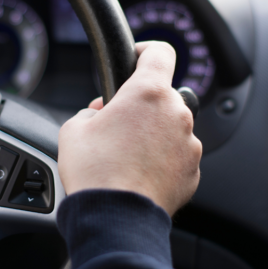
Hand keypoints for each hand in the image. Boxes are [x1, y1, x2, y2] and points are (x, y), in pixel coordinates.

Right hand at [58, 41, 201, 215]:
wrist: (115, 218)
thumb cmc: (95, 171)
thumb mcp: (74, 128)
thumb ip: (91, 111)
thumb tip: (100, 113)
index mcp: (147, 93)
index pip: (159, 52)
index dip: (145, 50)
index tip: (136, 58)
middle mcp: (176, 114)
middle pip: (161, 95)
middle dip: (140, 103)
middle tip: (118, 122)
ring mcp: (189, 143)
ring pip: (171, 125)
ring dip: (153, 130)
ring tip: (128, 153)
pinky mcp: (193, 169)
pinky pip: (177, 152)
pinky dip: (163, 155)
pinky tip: (141, 170)